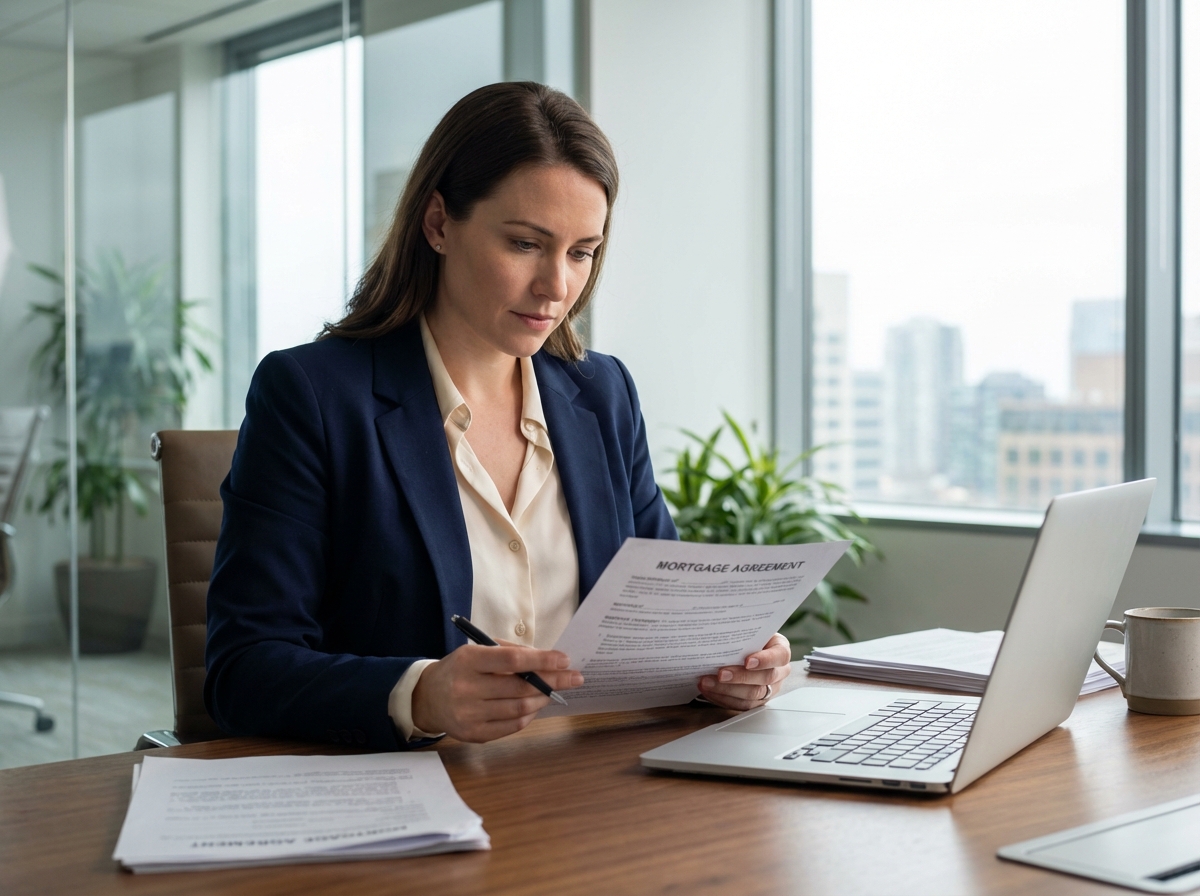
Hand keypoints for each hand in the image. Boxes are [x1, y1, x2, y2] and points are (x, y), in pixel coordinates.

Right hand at [411, 642, 583, 742]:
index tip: (565, 660)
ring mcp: (469, 715)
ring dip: (542, 699)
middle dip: (552, 682)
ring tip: (553, 691)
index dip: (542, 660)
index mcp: (468, 661)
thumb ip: (509, 653)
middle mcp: (466, 689)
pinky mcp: (473, 734)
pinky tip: (535, 705)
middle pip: (520, 688)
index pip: (512, 660)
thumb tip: (547, 661)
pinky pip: (512, 726)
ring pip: (519, 709)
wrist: (428, 697)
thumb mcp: (477, 650)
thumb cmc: (460, 669)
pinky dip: (529, 715)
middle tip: (573, 678)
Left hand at [698, 632, 790, 710]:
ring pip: (752, 695)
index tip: (747, 661)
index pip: (780, 656)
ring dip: (727, 690)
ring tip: (707, 682)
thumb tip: (721, 624)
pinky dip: (723, 698)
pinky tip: (708, 690)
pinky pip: (741, 705)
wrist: (743, 649)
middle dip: (740, 677)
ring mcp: (769, 689)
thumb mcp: (748, 630)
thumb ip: (741, 630)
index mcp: (780, 650)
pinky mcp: (756, 702)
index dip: (765, 660)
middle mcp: (779, 672)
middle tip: (720, 673)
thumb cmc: (746, 638)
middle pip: (765, 678)